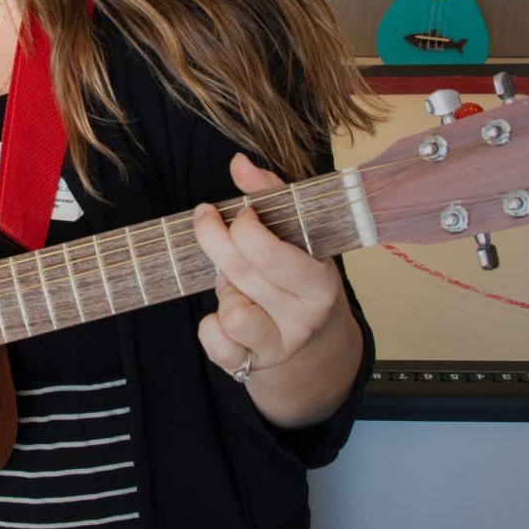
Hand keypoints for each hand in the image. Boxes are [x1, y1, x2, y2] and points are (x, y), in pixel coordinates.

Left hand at [190, 153, 354, 380]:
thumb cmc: (299, 276)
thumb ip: (270, 194)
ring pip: (233, 313)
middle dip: (214, 240)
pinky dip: (210, 328)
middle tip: (207, 221)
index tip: (237, 211)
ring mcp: (280, 343)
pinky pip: (217, 345)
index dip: (243, 226)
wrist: (316, 343)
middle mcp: (305, 314)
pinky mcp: (254, 364)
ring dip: (224, 292)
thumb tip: (238, 163)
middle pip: (243, 273)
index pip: (271, 252)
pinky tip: (225, 315)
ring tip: (235, 283)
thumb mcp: (297, 234)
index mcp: (321, 280)